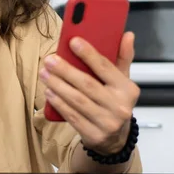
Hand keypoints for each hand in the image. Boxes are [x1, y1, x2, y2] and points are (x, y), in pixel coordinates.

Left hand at [40, 32, 139, 154]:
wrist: (116, 138)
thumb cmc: (115, 102)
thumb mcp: (122, 80)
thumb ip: (123, 57)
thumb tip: (127, 35)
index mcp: (127, 89)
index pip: (106, 67)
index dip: (88, 54)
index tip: (73, 41)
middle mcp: (119, 106)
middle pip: (87, 84)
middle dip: (65, 70)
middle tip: (50, 60)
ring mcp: (107, 123)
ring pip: (77, 100)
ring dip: (58, 85)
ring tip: (45, 73)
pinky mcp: (94, 135)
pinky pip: (72, 116)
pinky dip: (59, 103)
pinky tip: (49, 92)